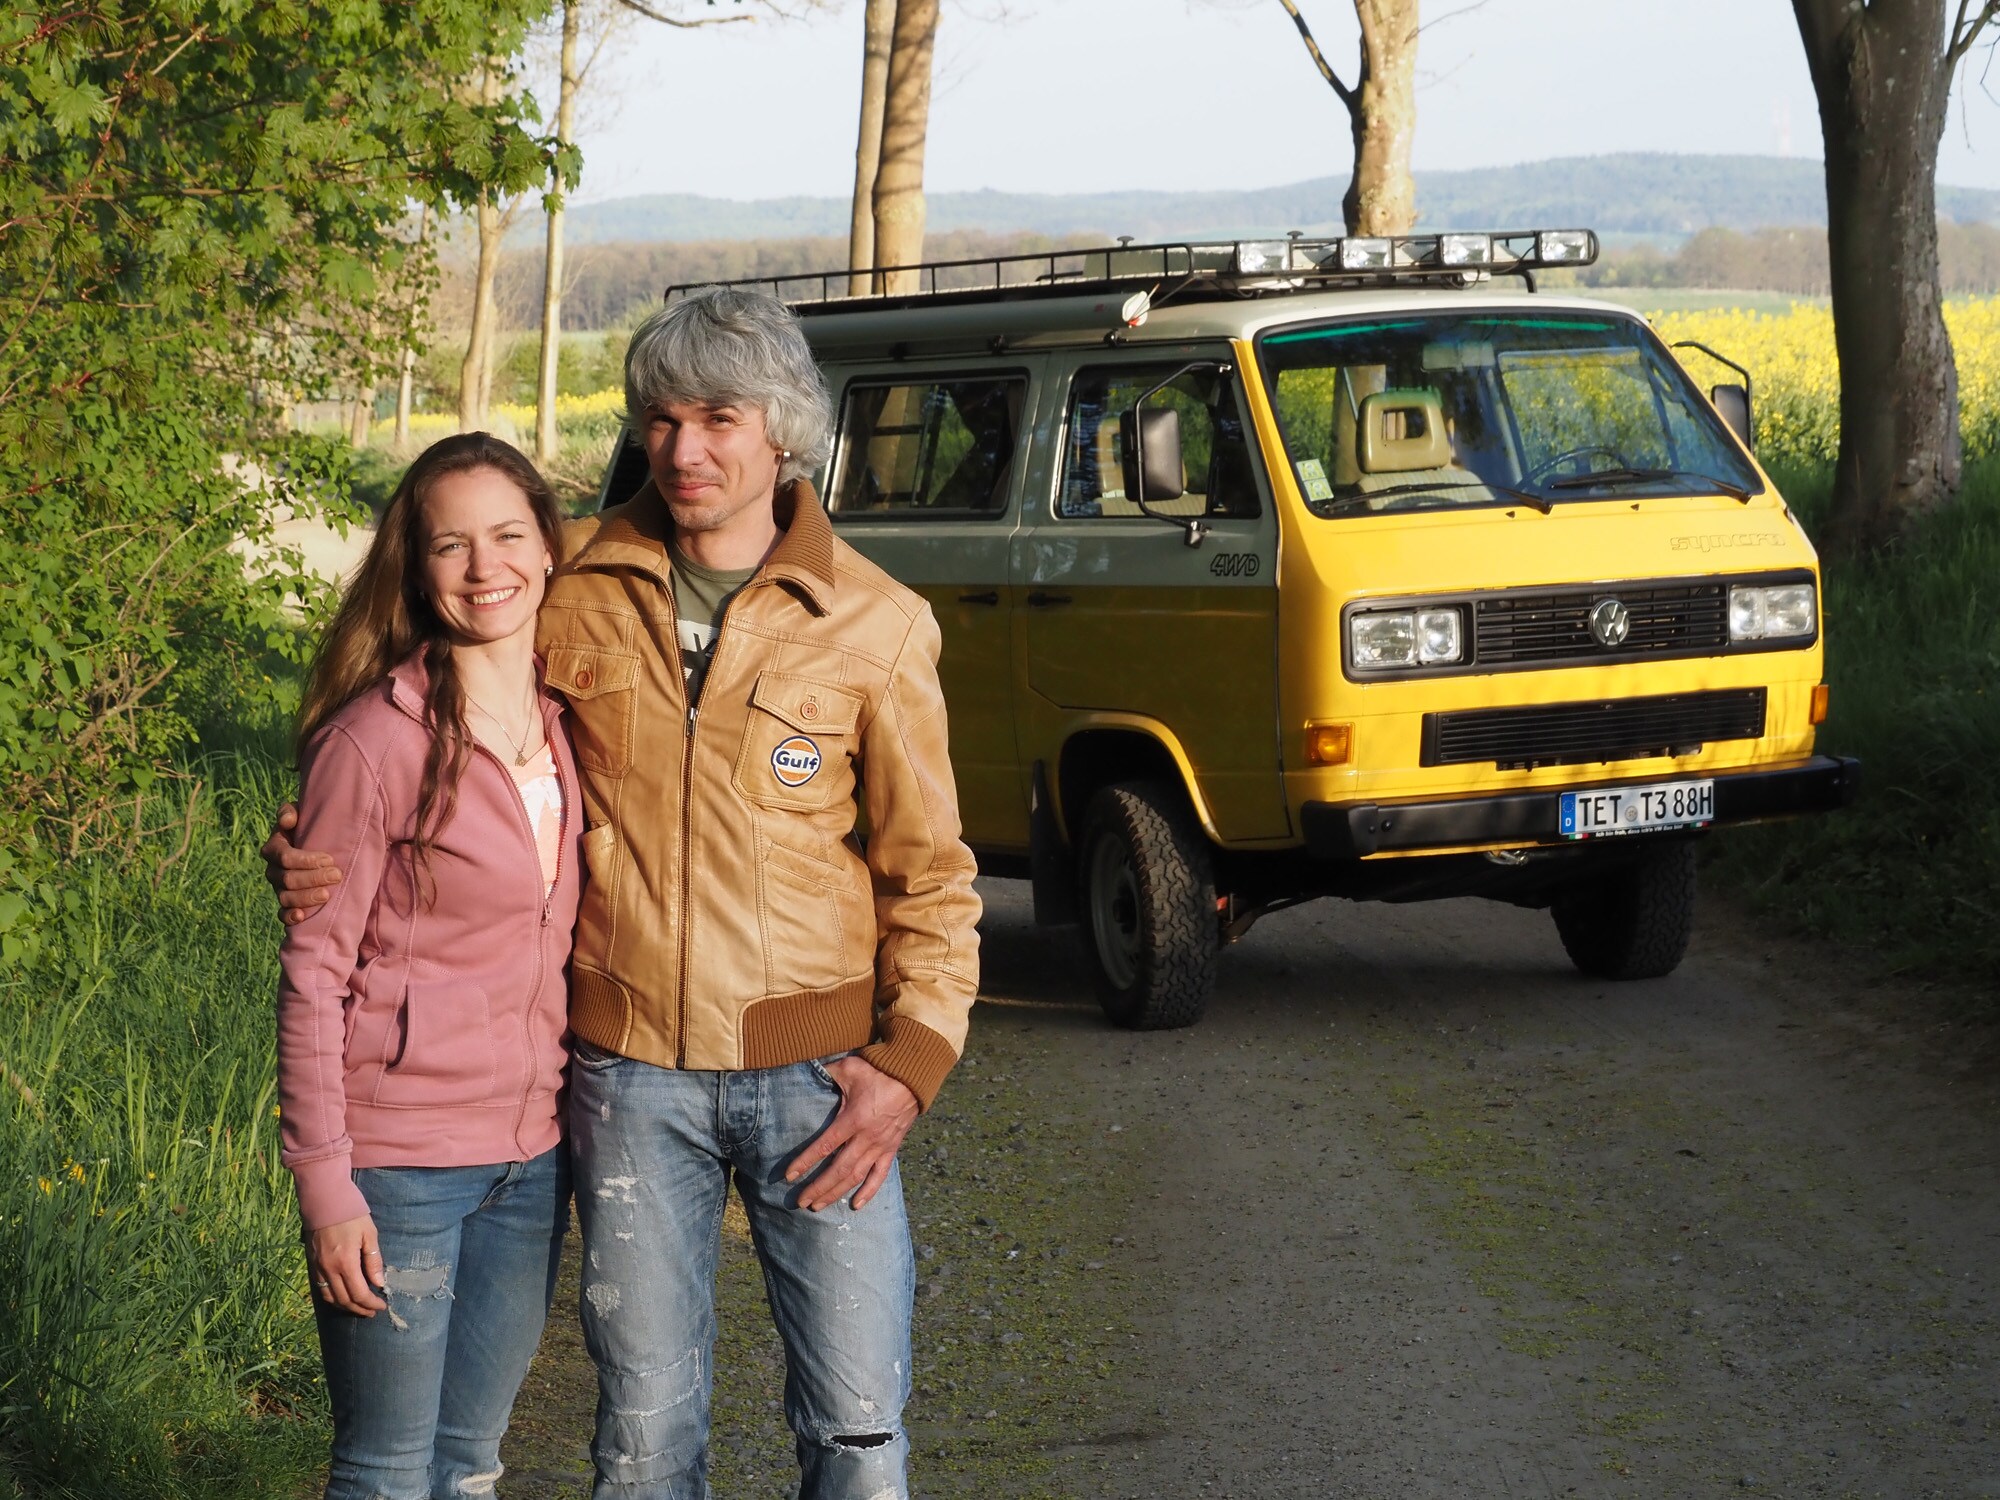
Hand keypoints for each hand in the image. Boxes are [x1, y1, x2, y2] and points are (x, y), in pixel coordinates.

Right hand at [263, 802, 340, 924]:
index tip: (329, 859)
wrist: (323, 846)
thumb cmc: (312, 828)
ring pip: (285, 897)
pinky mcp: (287, 904)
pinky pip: (282, 914)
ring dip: (306, 897)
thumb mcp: (303, 815)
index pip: (284, 857)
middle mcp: (273, 870)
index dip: (305, 860)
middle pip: (287, 879)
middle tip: (336, 875)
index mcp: (275, 848)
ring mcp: (279, 889)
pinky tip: (302, 917)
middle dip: (312, 878)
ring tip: (327, 895)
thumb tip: (288, 820)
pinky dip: (290, 917)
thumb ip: (290, 812)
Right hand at [307, 1214, 387, 1315]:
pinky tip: (342, 1297)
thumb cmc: (351, 1213)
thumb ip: (373, 1260)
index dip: (371, 1303)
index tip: (382, 1305)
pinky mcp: (312, 1263)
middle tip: (372, 1311)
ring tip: (359, 1308)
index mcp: (345, 1262)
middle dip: (360, 1309)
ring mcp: (318, 1267)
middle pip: (344, 1300)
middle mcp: (329, 1269)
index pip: (359, 1293)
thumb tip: (378, 1283)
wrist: (324, 1200)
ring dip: (345, 1306)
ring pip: (330, 1297)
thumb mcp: (369, 1233)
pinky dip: (332, 1298)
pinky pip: (321, 1288)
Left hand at [785, 1055, 918, 1212]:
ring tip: (818, 1206)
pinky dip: (869, 1192)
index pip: (824, 1146)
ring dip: (836, 1193)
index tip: (789, 1176)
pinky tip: (855, 1205)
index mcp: (853, 1119)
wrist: (912, 1077)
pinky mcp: (891, 1149)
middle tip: (800, 1201)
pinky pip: (880, 1175)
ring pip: (856, 1176)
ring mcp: (880, 1146)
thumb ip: (827, 1072)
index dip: (805, 1162)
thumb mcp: (850, 1068)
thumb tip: (806, 1067)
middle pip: (839, 1169)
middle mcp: (866, 1138)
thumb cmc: (878, 1071)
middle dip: (818, 1187)